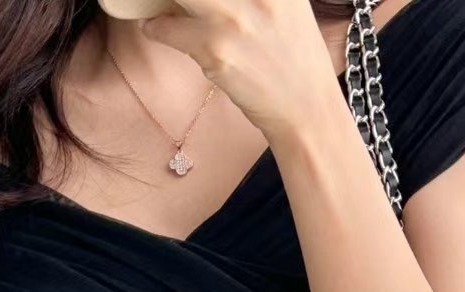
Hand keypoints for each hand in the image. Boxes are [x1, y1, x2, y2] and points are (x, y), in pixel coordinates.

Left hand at [139, 0, 336, 143]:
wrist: (307, 108)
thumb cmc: (295, 58)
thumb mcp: (286, 6)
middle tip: (174, 0)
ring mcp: (234, 18)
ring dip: (163, 0)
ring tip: (158, 5)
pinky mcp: (216, 50)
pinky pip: (167, 28)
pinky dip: (157, 28)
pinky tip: (156, 28)